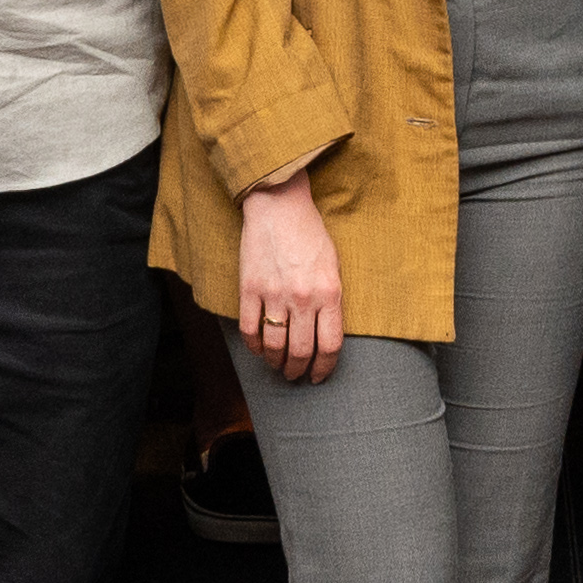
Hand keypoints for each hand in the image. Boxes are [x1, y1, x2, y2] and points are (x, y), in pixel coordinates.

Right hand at [235, 168, 346, 385]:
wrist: (279, 206)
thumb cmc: (310, 235)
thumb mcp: (333, 267)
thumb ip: (331, 301)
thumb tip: (324, 336)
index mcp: (329, 292)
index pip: (330, 345)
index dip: (324, 368)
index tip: (318, 376)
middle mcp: (303, 297)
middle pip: (301, 352)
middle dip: (298, 371)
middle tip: (295, 375)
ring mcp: (274, 294)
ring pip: (274, 346)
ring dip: (276, 363)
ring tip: (277, 366)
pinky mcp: (249, 289)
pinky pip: (250, 330)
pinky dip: (254, 347)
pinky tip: (259, 350)